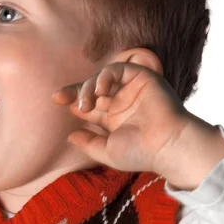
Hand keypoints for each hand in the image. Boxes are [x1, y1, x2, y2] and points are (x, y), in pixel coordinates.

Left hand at [51, 62, 191, 173]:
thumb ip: (88, 143)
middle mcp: (121, 102)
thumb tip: (70, 136)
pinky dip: (105, 76)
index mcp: (113, 119)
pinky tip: (101, 90)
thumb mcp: (107, 151)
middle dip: (75, 91)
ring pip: (102, 78)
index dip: (72, 100)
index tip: (56, 99)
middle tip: (61, 98)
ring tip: (87, 104)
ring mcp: (131, 89)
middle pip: (91, 89)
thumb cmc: (140, 153)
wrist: (167, 146)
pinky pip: (118, 69)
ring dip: (88, 88)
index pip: (88, 104)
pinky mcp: (142, 77)